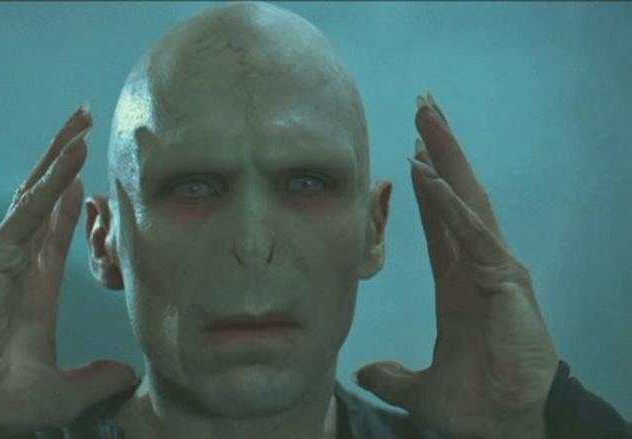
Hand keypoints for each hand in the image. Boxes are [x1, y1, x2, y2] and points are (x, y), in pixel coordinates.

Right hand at [0, 104, 138, 438]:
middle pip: (42, 195)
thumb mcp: (65, 388)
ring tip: (82, 119)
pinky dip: (54, 179)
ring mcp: (5, 254)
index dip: (68, 194)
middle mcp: (19, 260)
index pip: (52, 225)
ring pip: (36, 191)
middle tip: (84, 121)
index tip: (87, 168)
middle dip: (63, 157)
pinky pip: (31, 209)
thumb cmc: (5, 398)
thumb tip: (128, 375)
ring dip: (61, 153)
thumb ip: (98, 378)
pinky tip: (76, 153)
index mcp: (35, 282)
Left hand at [355, 94, 559, 438]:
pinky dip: (449, 203)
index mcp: (460, 283)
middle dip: (441, 150)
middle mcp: (478, 267)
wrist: (502, 429)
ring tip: (427, 117)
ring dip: (446, 157)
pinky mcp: (504, 283)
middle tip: (424, 107)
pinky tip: (427, 173)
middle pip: (457, 196)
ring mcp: (494, 271)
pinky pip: (472, 234)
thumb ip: (393, 374)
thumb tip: (365, 372)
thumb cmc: (476, 405)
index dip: (429, 185)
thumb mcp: (420, 386)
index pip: (442, 220)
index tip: (414, 150)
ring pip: (468, 202)